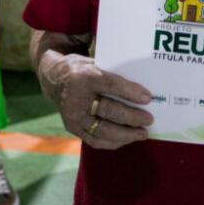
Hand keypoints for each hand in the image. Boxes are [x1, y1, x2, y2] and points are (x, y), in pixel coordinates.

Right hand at [37, 49, 152, 149]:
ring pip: (102, 130)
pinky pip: (94, 140)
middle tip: (149, 119)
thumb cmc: (83, 70)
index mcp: (84, 76)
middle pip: (108, 110)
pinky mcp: (72, 128)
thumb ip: (113, 73)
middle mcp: (77, 97)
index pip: (110, 85)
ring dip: (125, 134)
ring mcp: (73, 115)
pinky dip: (113, 142)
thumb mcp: (94, 63)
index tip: (148, 98)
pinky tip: (127, 139)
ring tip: (143, 134)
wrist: (54, 79)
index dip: (129, 92)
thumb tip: (141, 89)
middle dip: (131, 117)